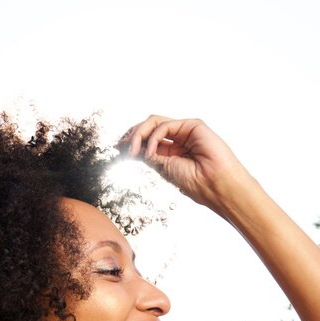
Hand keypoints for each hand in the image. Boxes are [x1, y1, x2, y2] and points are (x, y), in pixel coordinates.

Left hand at [119, 115, 251, 217]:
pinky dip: (152, 137)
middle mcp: (178, 140)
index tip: (117, 149)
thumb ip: (149, 156)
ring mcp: (185, 131)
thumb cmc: (196, 183)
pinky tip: (149, 152)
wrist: (216, 185)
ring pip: (154, 123)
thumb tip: (129, 148)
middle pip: (148, 128)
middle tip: (120, 146)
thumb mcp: (164, 168)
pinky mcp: (192, 125)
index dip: (131, 142)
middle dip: (132, 135)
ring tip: (132, 150)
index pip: (147, 140)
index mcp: (172, 153)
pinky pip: (164, 125)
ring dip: (138, 134)